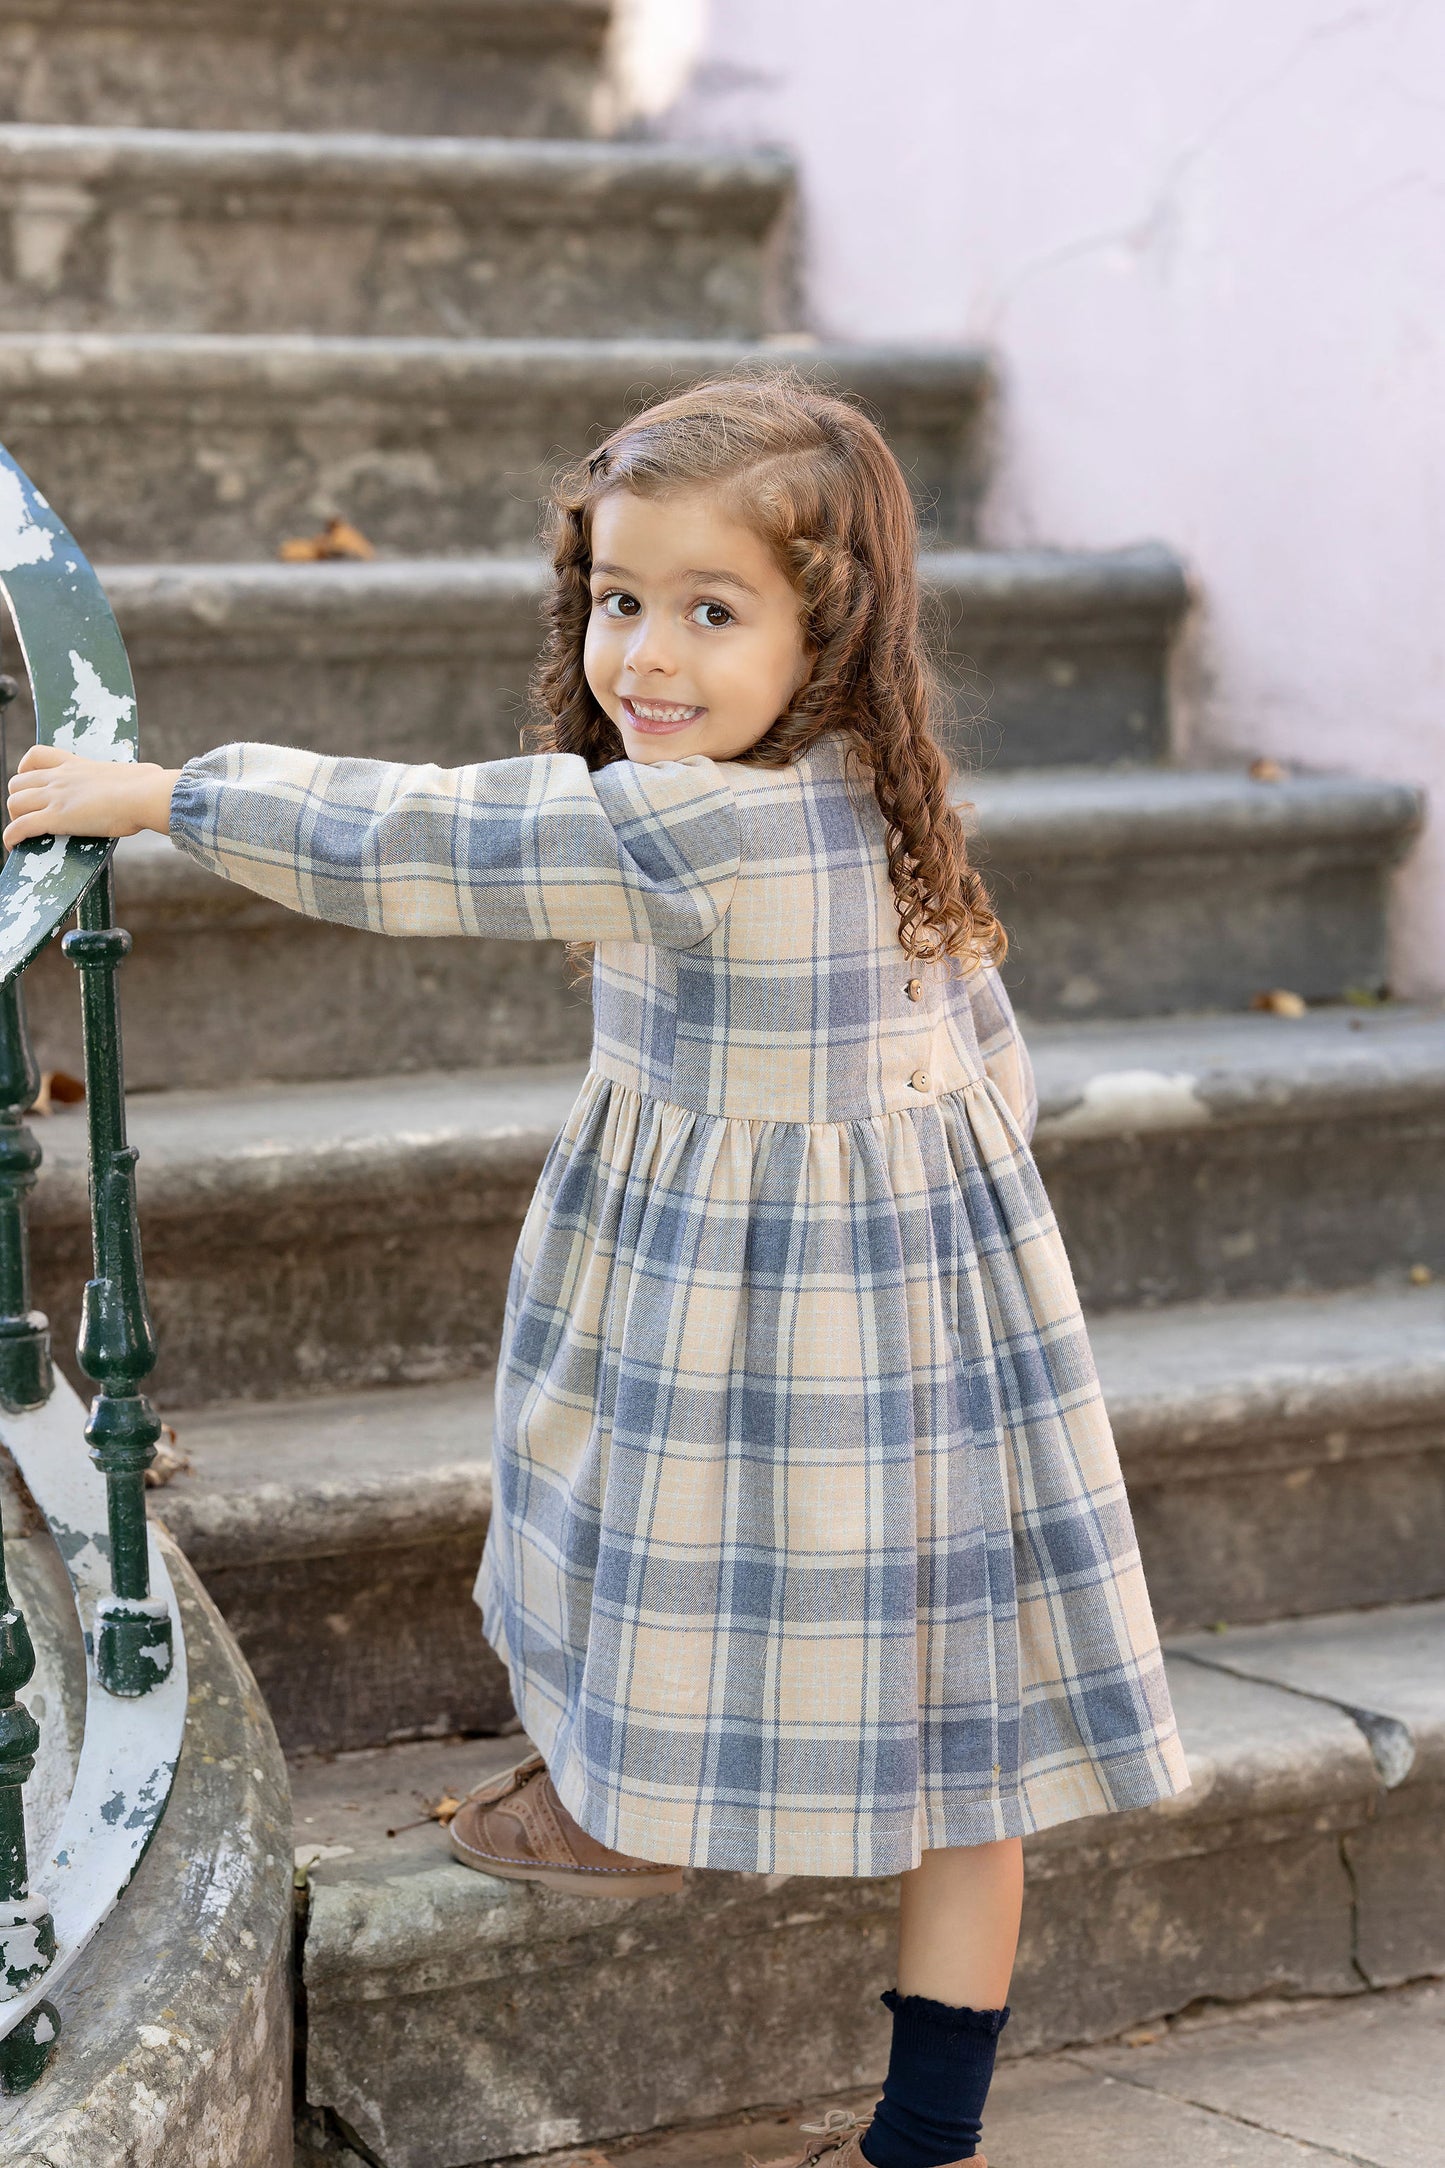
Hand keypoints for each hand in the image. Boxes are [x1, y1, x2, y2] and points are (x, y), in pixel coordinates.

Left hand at [3, 745, 180, 848]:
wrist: (146, 794)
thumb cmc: (148, 786)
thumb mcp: (134, 775)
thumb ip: (132, 779)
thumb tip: (156, 780)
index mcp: (75, 764)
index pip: (35, 756)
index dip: (25, 771)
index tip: (33, 785)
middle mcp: (59, 777)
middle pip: (17, 783)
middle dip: (19, 800)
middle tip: (33, 817)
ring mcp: (55, 796)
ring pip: (14, 803)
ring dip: (15, 818)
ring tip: (26, 833)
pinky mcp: (56, 817)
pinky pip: (20, 826)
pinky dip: (11, 837)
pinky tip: (12, 847)